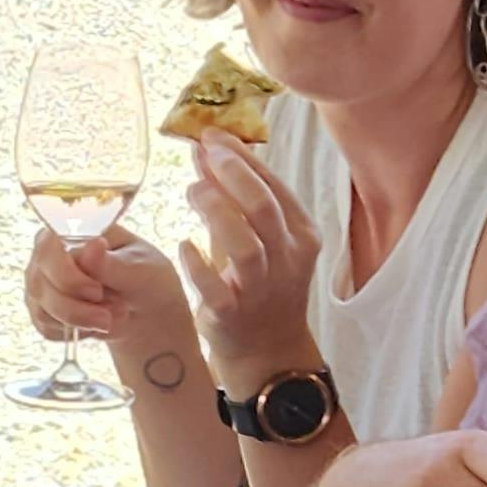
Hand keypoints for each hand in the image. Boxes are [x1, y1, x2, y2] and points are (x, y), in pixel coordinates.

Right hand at [24, 215, 205, 374]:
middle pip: (39, 284)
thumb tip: (92, 246)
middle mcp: (48, 256)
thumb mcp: (139, 268)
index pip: (47, 249)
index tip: (98, 292)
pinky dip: (77, 332)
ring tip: (114, 314)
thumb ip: (112, 262)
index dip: (68, 276)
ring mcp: (42, 284)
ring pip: (42, 311)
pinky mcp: (44, 311)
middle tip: (113, 312)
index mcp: (70, 232)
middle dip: (77, 308)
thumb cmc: (145, 276)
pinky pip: (47, 329)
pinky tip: (98, 324)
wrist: (146, 307)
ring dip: (81, 321)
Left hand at [173, 127, 323, 380]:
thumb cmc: (262, 285)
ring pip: (244, 244)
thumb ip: (236, 197)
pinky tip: (185, 244)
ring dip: (216, 210)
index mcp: (302, 235)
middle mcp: (287, 259)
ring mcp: (261, 289)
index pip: (275, 187)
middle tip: (203, 151)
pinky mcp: (232, 314)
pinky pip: (215, 286)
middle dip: (232, 173)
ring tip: (193, 190)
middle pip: (263, 208)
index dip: (243, 158)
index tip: (214, 136)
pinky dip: (198, 263)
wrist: (268, 350)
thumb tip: (207, 150)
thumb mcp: (263, 239)